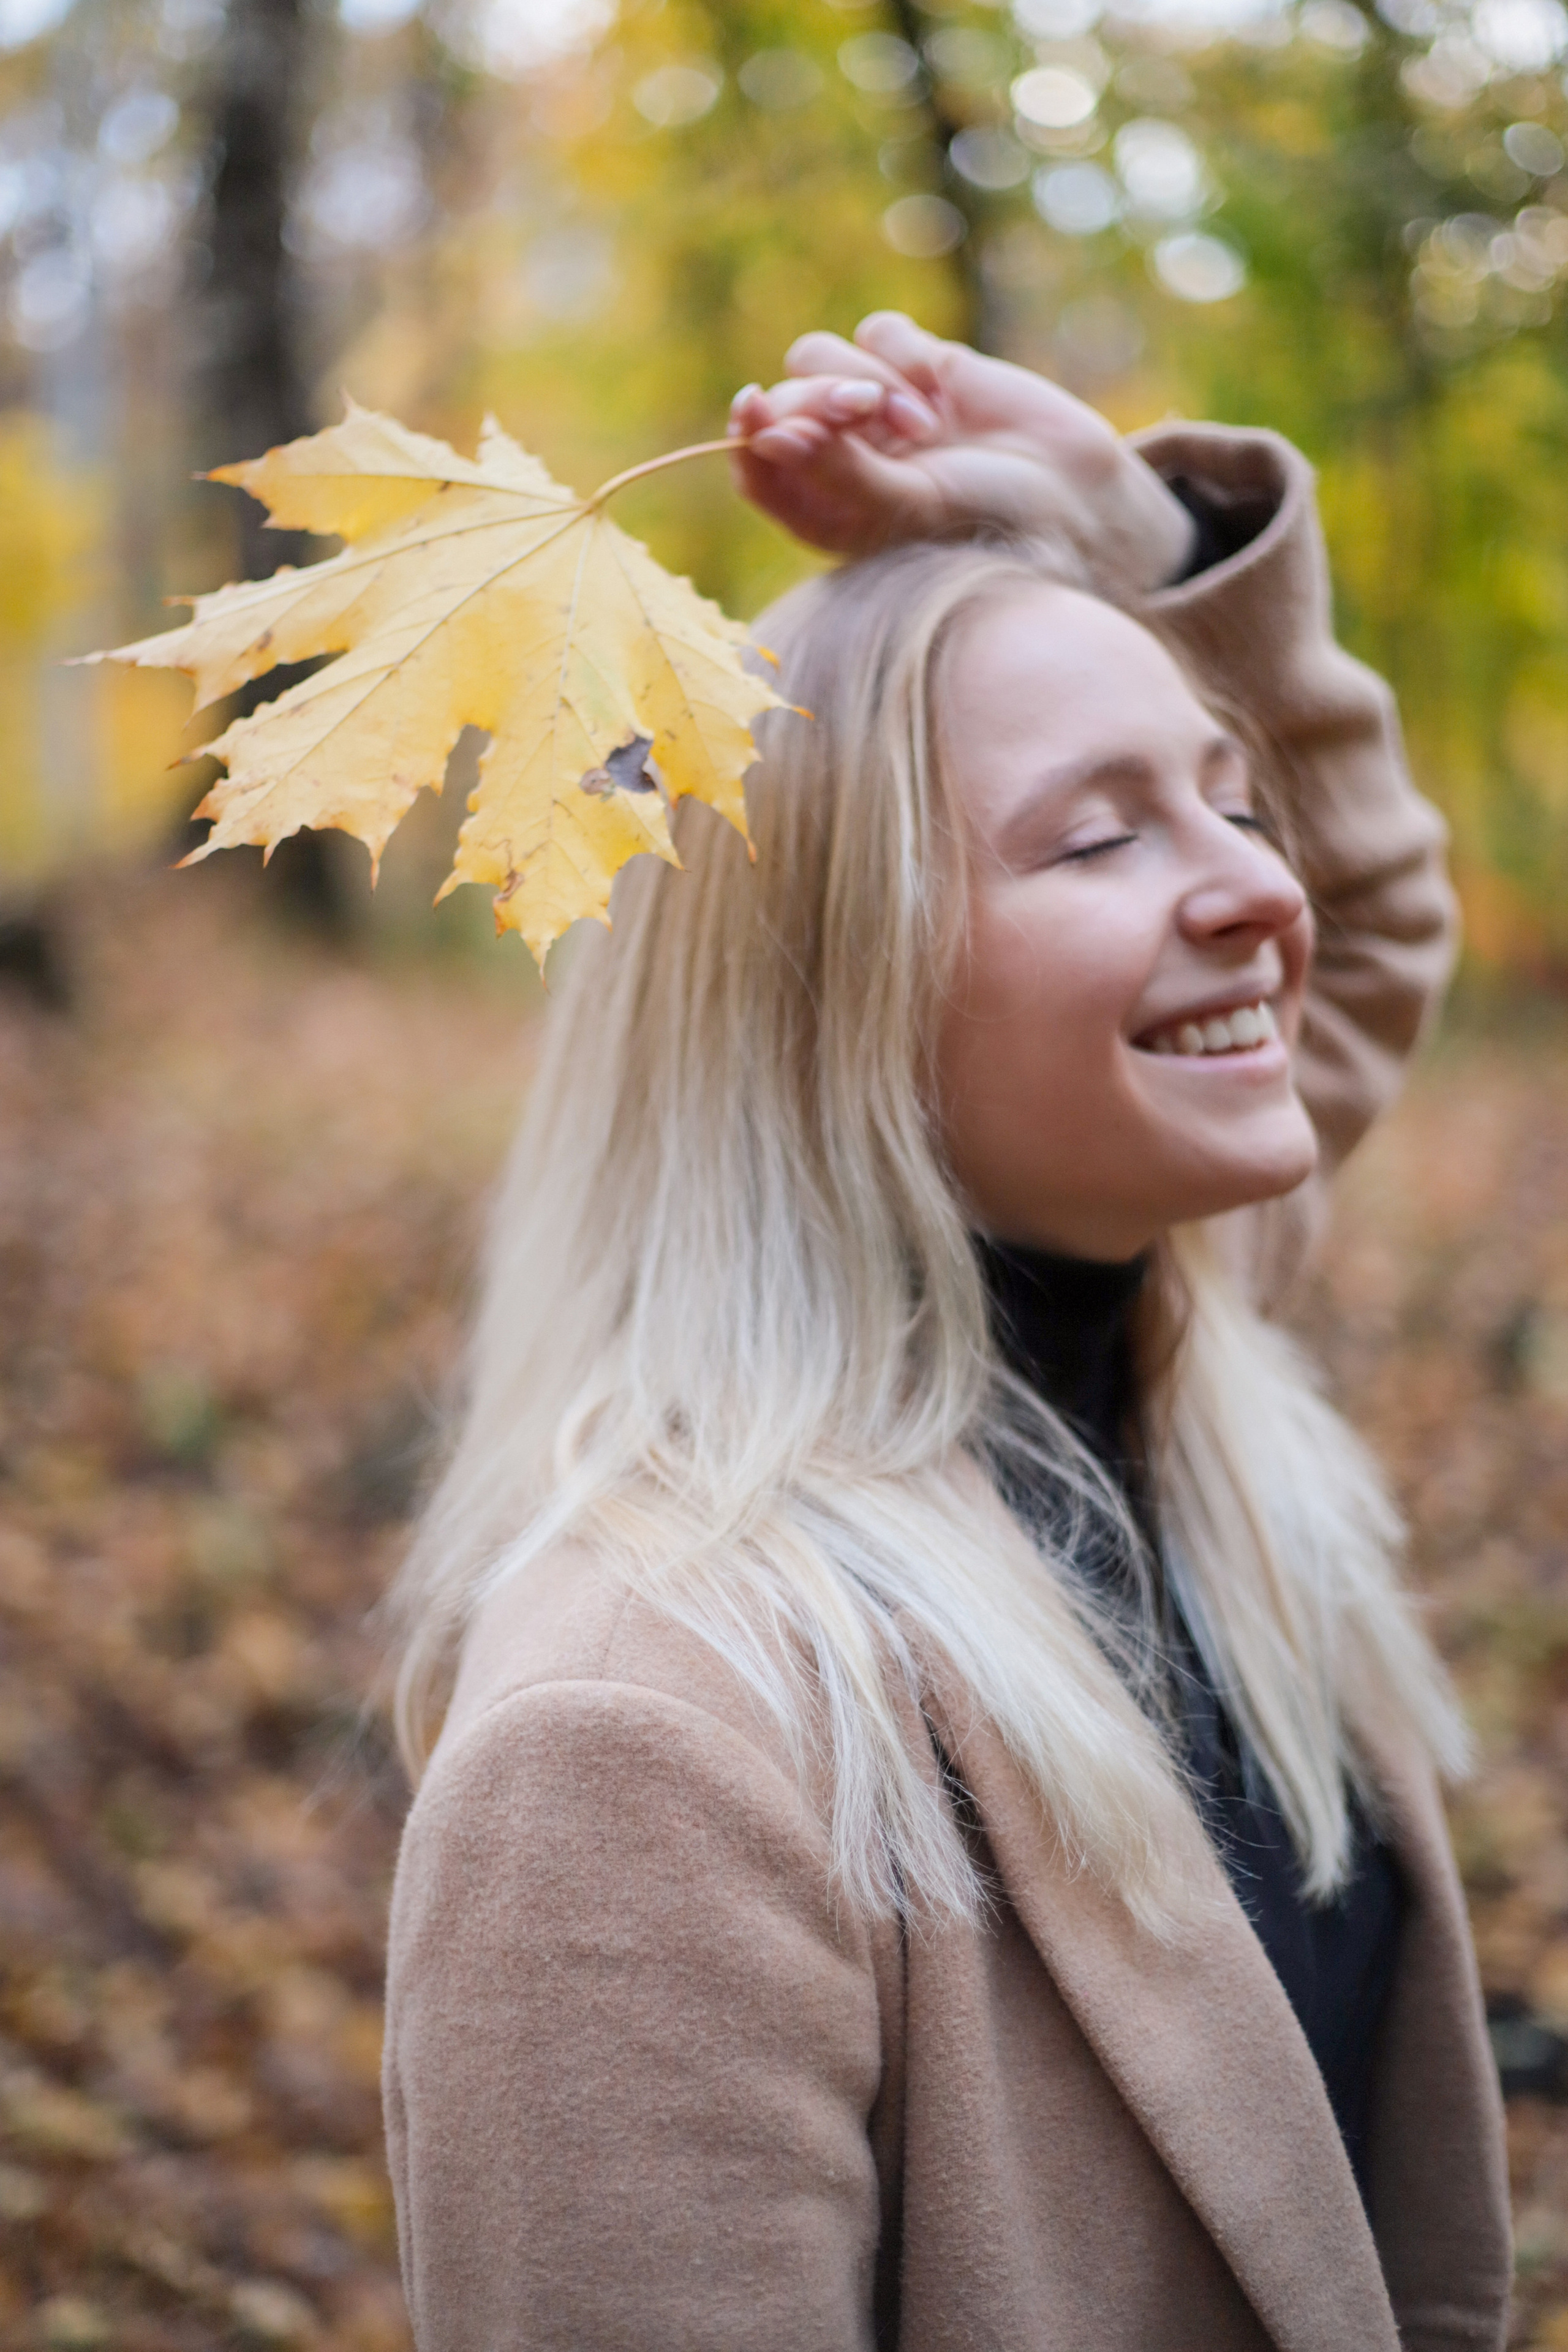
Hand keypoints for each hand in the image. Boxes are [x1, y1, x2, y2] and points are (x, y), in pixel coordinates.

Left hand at [728, 313, 1196, 599]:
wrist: (1071, 493)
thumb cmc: (985, 521)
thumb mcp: (907, 507)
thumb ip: (836, 471)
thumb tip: (765, 435)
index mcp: (826, 510)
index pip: (757, 465)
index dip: (751, 434)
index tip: (756, 410)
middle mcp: (841, 458)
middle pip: (787, 400)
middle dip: (820, 402)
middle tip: (868, 416)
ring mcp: (875, 408)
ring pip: (819, 357)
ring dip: (867, 381)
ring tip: (923, 425)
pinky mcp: (916, 365)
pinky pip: (877, 331)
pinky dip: (903, 354)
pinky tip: (942, 393)